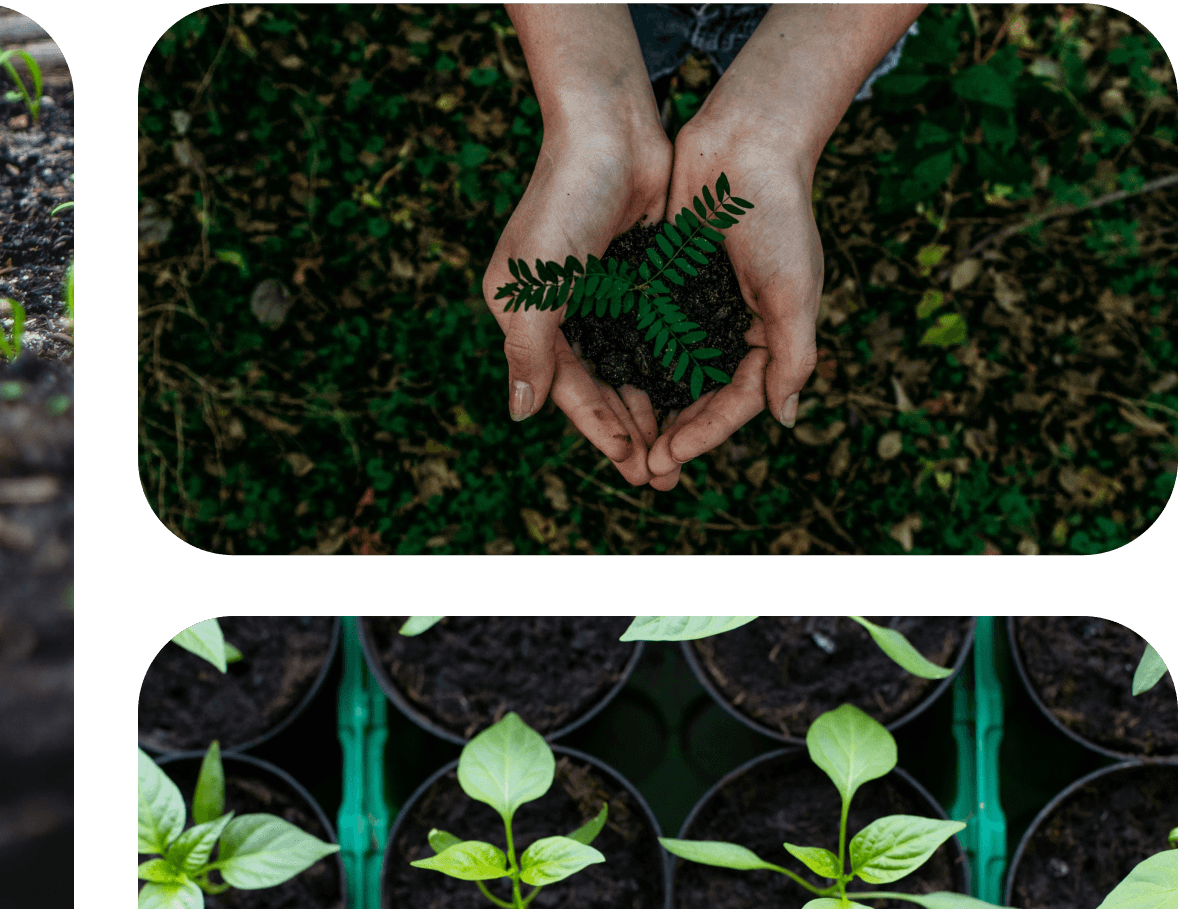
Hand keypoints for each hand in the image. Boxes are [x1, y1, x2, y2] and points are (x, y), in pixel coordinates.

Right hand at [483, 121, 670, 486]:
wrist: (610, 129)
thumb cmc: (564, 202)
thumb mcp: (536, 284)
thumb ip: (528, 351)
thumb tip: (519, 414)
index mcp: (525, 315)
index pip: (564, 387)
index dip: (598, 430)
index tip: (633, 466)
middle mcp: (559, 309)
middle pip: (597, 384)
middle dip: (629, 430)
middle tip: (663, 473)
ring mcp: (598, 291)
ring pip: (628, 364)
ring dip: (652, 403)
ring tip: (681, 442)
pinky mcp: (635, 272)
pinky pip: (652, 331)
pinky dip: (668, 361)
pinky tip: (694, 388)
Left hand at [639, 2, 918, 488]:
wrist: (744, 145)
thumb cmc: (777, 215)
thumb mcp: (793, 289)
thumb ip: (791, 354)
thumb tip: (784, 418)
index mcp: (767, 335)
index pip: (733, 402)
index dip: (702, 435)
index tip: (667, 459)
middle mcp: (730, 328)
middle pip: (697, 397)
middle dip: (672, 436)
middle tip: (640, 472)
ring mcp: (694, 307)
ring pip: (666, 373)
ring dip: (646, 410)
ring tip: (620, 445)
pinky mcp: (663, 284)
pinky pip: (642, 334)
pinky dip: (627, 362)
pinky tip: (601, 388)